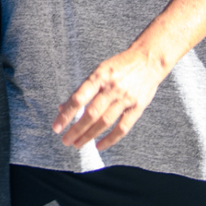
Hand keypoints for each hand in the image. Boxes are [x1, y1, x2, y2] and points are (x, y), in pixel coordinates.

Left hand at [53, 45, 167, 150]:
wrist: (148, 60)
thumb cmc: (119, 66)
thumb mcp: (99, 71)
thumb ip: (82, 90)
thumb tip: (62, 107)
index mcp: (99, 76)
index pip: (78, 98)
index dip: (66, 114)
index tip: (56, 127)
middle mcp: (111, 87)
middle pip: (91, 113)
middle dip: (76, 129)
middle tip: (65, 141)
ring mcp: (125, 98)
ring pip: (104, 122)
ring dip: (89, 136)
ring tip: (77, 144)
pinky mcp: (138, 107)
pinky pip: (122, 127)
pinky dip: (110, 139)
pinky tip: (99, 145)